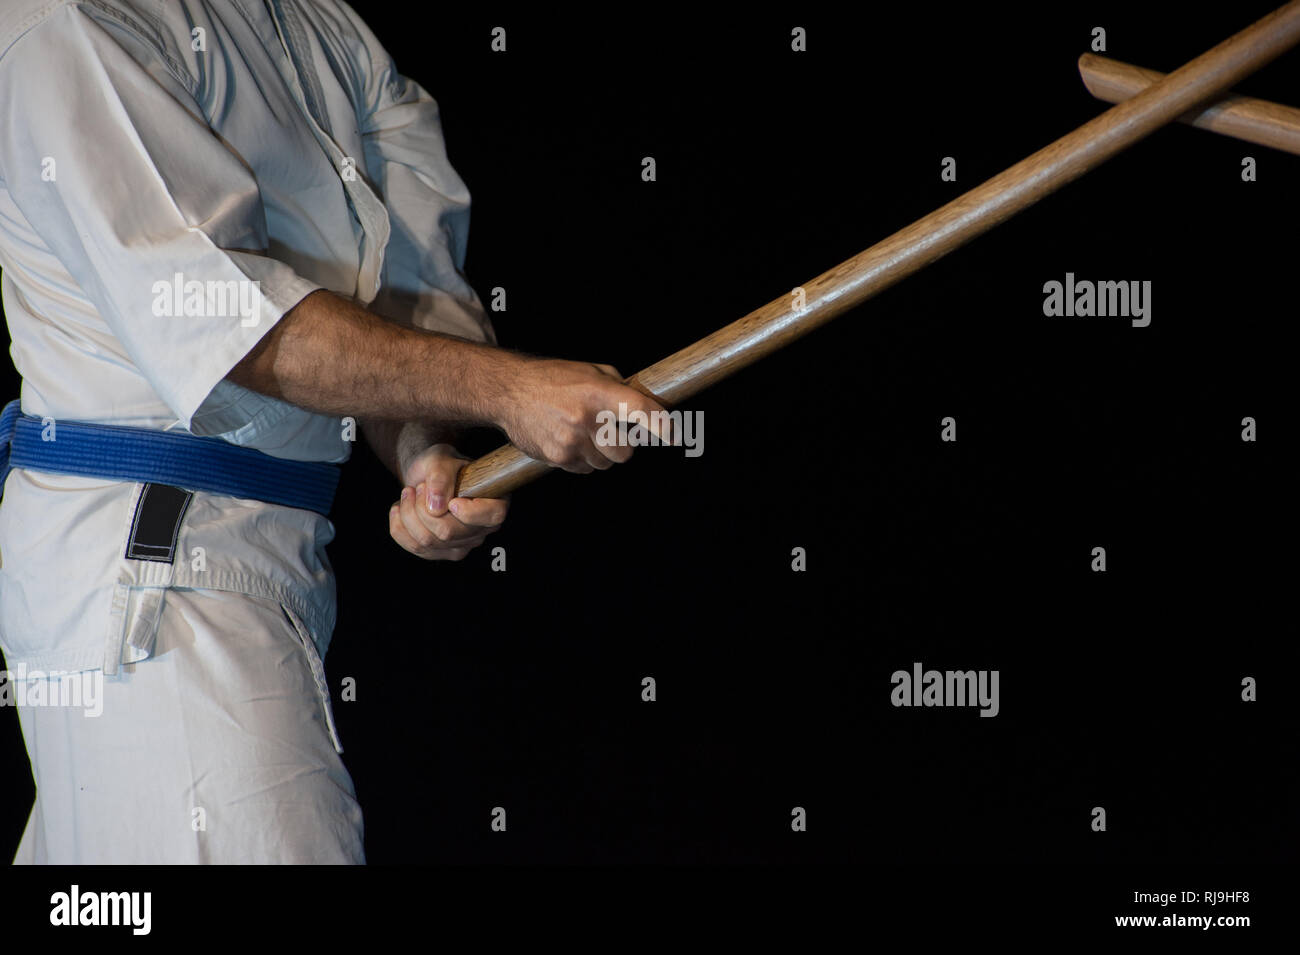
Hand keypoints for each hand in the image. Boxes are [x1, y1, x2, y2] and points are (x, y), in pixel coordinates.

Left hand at [387, 443, 507, 559]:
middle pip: (447, 533)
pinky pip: (412, 547)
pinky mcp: (438, 553)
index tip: (452, 500)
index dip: (469, 512)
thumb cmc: (441, 465)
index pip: (491, 516)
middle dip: (422, 508)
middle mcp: (481, 530)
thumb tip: (436, 507)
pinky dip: (399, 526)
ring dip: (408, 514)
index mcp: (494, 503)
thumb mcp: (441, 460)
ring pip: (426, 541)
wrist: (426, 477)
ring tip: (409, 492)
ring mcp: (460, 545)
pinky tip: (400, 509)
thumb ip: (441, 478)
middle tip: (418, 487)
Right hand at [495, 359, 667, 472]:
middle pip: (625, 451)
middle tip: (611, 431)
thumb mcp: (588, 371)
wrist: (509, 392)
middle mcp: (586, 418)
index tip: (675, 436)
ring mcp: (571, 441)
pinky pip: (584, 469)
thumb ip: (618, 387)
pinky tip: (568, 440)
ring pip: (605, 463)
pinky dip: (582, 460)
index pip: (638, 410)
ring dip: (601, 453)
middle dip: (623, 445)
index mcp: (597, 392)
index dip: (660, 424)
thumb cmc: (553, 378)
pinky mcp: (557, 458)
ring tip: (583, 432)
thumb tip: (645, 405)